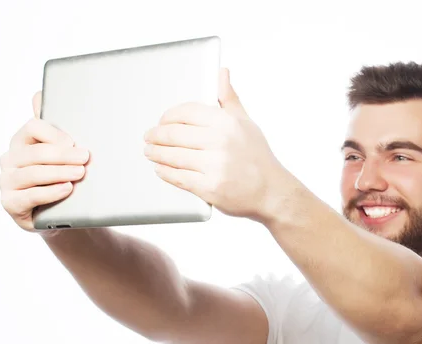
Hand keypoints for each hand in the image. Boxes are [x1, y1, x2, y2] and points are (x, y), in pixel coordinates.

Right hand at [0, 92, 89, 234]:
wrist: (61, 214)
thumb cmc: (61, 179)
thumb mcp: (64, 155)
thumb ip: (57, 129)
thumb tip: (40, 94)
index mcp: (23, 141)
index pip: (33, 127)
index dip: (54, 134)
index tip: (74, 141)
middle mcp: (11, 159)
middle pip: (35, 152)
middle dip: (62, 155)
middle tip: (85, 158)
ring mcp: (8, 181)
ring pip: (31, 173)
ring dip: (58, 172)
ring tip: (79, 174)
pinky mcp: (10, 203)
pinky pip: (29, 196)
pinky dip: (50, 192)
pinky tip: (66, 189)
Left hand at [143, 68, 290, 222]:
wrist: (272, 193)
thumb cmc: (259, 159)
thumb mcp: (247, 123)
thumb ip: (229, 99)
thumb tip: (222, 73)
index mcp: (227, 123)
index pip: (186, 112)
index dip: (168, 116)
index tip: (162, 121)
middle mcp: (220, 142)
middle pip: (174, 134)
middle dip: (156, 135)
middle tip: (149, 136)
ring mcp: (213, 166)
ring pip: (173, 156)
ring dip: (155, 153)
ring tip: (150, 151)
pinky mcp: (209, 188)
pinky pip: (178, 177)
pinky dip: (165, 172)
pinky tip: (160, 168)